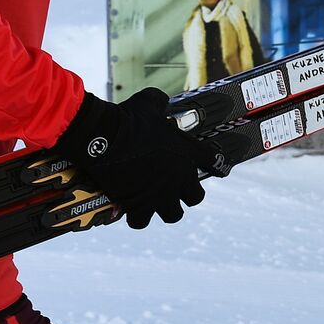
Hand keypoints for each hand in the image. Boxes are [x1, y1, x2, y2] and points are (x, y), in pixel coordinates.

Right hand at [54, 89, 229, 228]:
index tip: (220, 168)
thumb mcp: (151, 101)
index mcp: (188, 152)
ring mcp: (159, 193)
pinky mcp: (137, 204)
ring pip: (173, 215)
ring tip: (157, 203)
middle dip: (188, 195)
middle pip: (196, 197)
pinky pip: (141, 222)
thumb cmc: (128, 117)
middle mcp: (179, 177)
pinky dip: (137, 218)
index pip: (215, 162)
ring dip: (166, 210)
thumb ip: (162, 103)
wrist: (103, 136)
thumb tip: (160, 102)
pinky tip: (133, 210)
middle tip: (178, 189)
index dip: (218, 165)